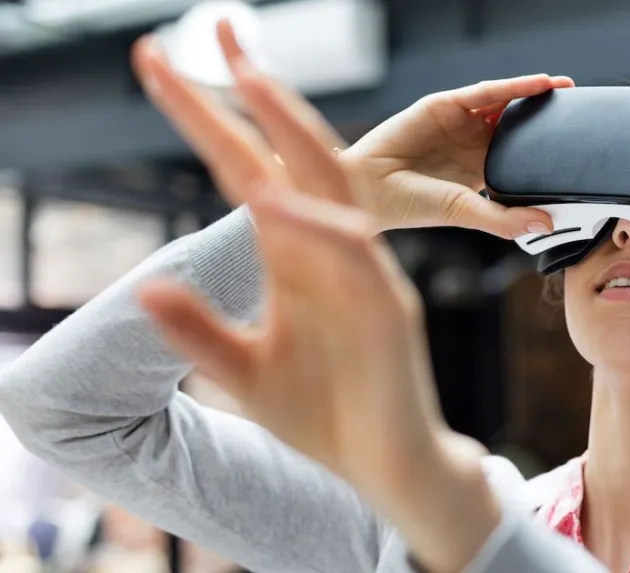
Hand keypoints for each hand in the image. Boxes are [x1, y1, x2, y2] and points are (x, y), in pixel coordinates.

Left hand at [134, 24, 506, 569]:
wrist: (385, 466)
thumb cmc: (323, 415)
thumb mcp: (242, 375)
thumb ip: (199, 334)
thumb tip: (146, 290)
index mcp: (292, 259)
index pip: (244, 173)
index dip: (204, 121)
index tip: (157, 68)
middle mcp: (327, 252)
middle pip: (293, 157)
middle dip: (254, 95)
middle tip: (220, 31)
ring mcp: (363, 276)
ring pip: (333, 187)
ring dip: (291, 133)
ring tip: (249, 80)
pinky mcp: (388, 310)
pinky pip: (353, 258)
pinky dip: (315, 228)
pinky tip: (273, 202)